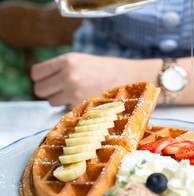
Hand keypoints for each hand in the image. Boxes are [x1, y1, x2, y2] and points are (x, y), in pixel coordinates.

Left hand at [31, 53, 161, 108]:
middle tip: (61, 89)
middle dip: (49, 91)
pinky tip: (84, 99)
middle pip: (40, 90)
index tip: (48, 80)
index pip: (36, 73)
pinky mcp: (83, 106)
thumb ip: (60, 68)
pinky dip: (72, 107)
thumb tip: (42, 82)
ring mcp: (75, 93)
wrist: (130, 78)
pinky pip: (65, 109)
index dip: (41, 78)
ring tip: (76, 94)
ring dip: (60, 100)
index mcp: (67, 61)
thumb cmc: (105, 69)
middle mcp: (68, 76)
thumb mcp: (80, 61)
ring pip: (51, 102)